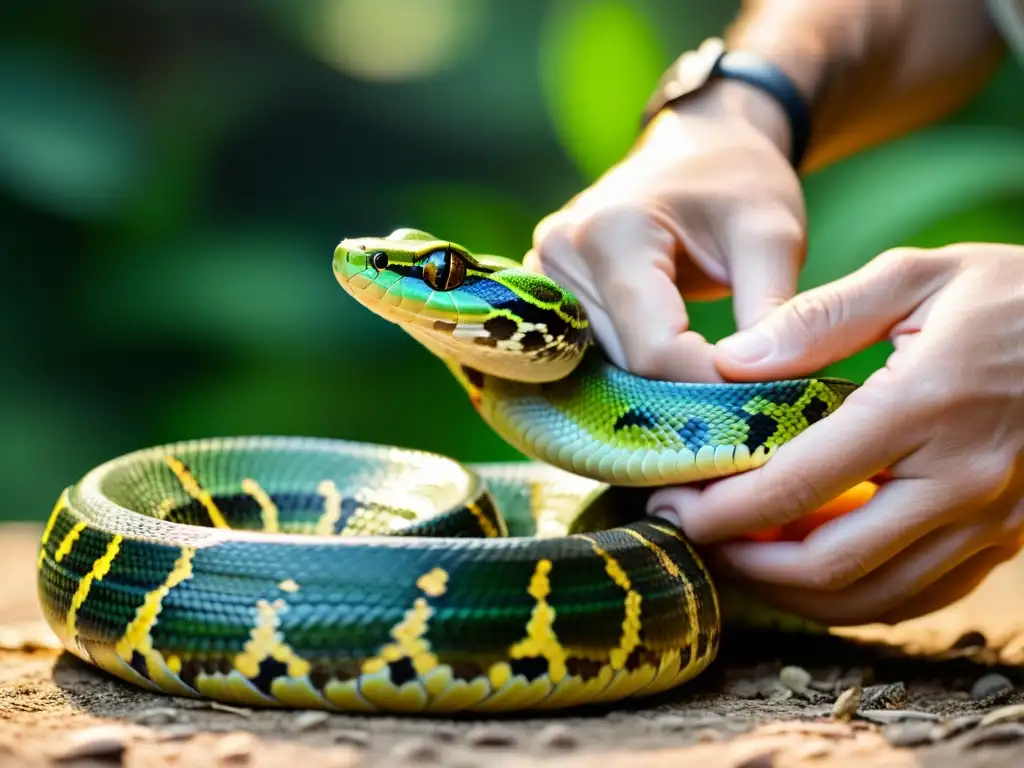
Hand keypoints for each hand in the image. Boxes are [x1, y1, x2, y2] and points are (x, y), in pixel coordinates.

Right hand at [525, 80, 803, 382]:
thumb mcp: (773, 233)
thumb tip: (764, 383)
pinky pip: (595, 355)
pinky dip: (642, 368)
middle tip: (753, 388)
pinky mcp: (548, 292)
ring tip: (722, 369)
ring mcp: (544, 275)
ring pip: (611, 368)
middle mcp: (559, 253)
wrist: (699, 146)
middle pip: (630, 362)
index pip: (655, 349)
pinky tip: (682, 359)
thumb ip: (772, 310)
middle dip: (693, 384)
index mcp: (610, 232)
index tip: (767, 393)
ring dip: (668, 382)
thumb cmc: (738, 180)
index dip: (713, 382)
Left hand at [650, 243, 1023, 624]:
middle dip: (745, 564)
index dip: (721, 510)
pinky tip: (808, 563)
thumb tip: (727, 364)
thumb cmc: (1011, 293)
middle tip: (694, 540)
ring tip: (739, 557)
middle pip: (829, 564)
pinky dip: (852, 594)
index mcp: (924, 407)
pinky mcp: (1005, 539)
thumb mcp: (912, 276)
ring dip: (792, 592)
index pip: (797, 486)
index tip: (672, 507)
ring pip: (873, 598)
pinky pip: (917, 596)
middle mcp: (961, 481)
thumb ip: (817, 320)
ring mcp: (991, 521)